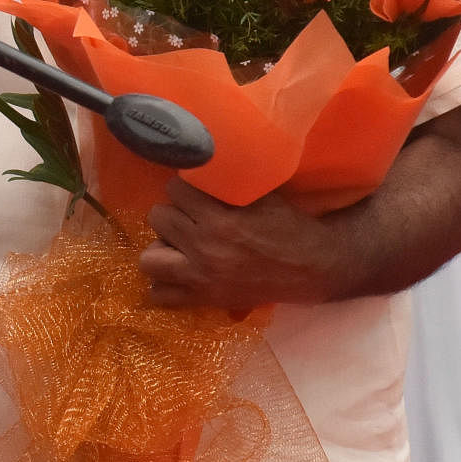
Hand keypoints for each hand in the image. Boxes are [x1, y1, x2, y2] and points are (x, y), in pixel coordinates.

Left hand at [139, 177, 336, 310]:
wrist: (312, 267)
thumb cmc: (286, 225)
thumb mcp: (258, 194)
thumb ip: (223, 183)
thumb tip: (191, 161)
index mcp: (221, 220)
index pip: (174, 189)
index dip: (184, 188)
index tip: (195, 193)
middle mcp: (205, 249)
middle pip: (157, 218)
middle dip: (172, 214)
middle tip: (189, 218)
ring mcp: (201, 278)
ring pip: (148, 258)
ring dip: (162, 248)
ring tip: (180, 245)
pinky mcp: (204, 300)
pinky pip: (159, 295)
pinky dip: (164, 284)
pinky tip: (180, 272)